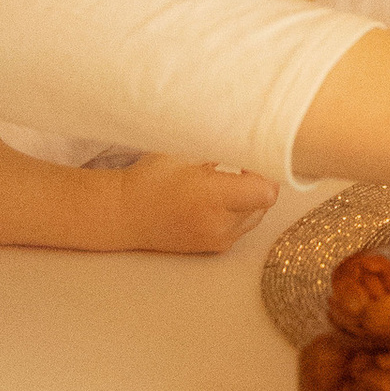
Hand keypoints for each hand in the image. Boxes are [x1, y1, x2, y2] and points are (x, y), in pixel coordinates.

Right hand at [103, 157, 280, 254]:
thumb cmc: (150, 178)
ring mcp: (217, 239)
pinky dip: (239, 212)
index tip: (250, 159)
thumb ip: (218, 150)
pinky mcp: (213, 248)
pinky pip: (241, 228)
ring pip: (256, 217)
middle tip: (239, 167)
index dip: (265, 172)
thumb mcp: (184, 153)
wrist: (123, 214)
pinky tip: (217, 200)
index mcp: (212, 197)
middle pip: (264, 204)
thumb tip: (247, 142)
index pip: (266, 192)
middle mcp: (219, 223)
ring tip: (226, 184)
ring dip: (250, 199)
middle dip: (258, 183)